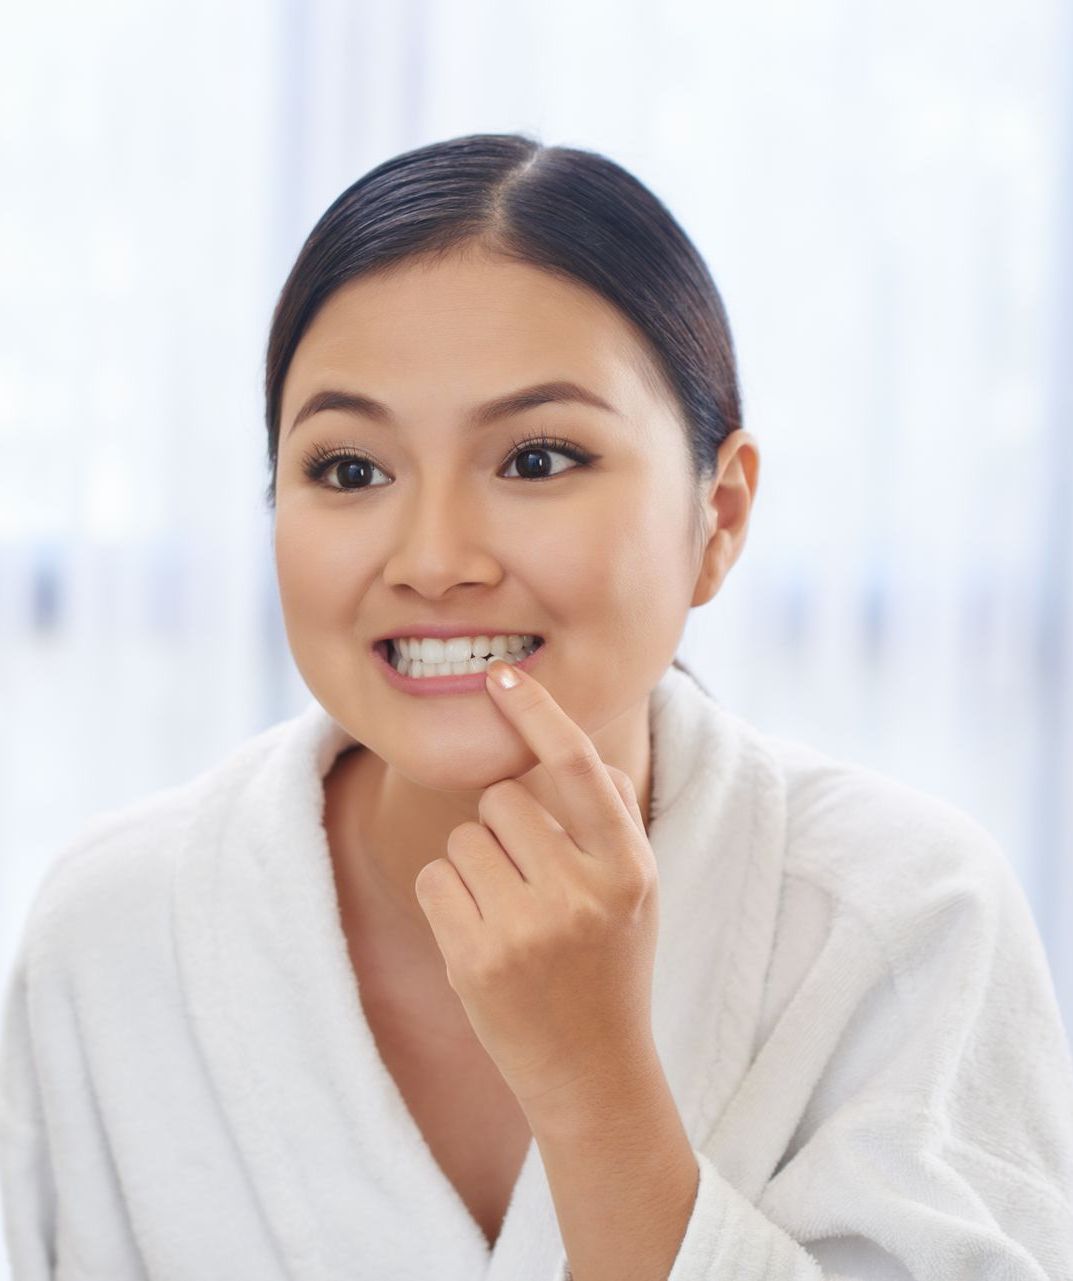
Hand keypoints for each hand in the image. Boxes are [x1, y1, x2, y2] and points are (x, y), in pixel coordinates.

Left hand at [413, 658, 660, 1123]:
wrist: (592, 1072)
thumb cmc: (612, 964)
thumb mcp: (638, 890)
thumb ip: (613, 816)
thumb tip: (573, 746)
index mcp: (628, 868)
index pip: (578, 766)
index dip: (537, 713)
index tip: (500, 675)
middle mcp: (581, 893)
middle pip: (503, 798)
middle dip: (503, 823)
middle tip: (526, 874)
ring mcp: (526, 929)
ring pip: (463, 838)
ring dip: (474, 862)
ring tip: (508, 913)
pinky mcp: (475, 960)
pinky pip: (434, 879)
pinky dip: (448, 897)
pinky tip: (480, 935)